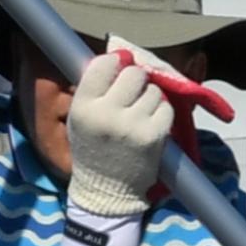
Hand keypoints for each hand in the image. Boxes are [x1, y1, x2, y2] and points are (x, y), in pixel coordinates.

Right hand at [63, 41, 172, 224]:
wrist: (107, 191)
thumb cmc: (93, 149)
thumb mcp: (80, 117)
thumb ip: (95, 87)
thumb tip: (123, 54)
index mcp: (83, 107)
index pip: (104, 64)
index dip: (115, 63)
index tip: (117, 70)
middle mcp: (106, 113)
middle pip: (133, 73)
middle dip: (135, 80)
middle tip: (130, 95)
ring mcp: (132, 125)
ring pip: (153, 90)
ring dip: (149, 98)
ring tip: (138, 114)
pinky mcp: (154, 136)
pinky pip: (166, 108)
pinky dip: (161, 113)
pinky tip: (149, 124)